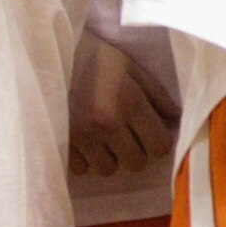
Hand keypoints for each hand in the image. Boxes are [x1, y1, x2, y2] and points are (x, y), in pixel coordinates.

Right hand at [67, 33, 178, 178]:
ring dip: (110, 157)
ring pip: (109, 170)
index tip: (152, 133)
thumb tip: (176, 120)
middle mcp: (107, 123)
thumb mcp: (131, 67)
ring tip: (103, 137)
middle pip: (136, 163)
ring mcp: (82, 136)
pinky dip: (86, 159)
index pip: (159, 145)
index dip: (159, 141)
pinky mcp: (61, 143)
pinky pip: (82, 169)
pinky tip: (84, 139)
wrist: (49, 56)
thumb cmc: (96, 59)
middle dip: (136, 151)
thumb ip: (157, 95)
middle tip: (127, 135)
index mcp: (129, 101)